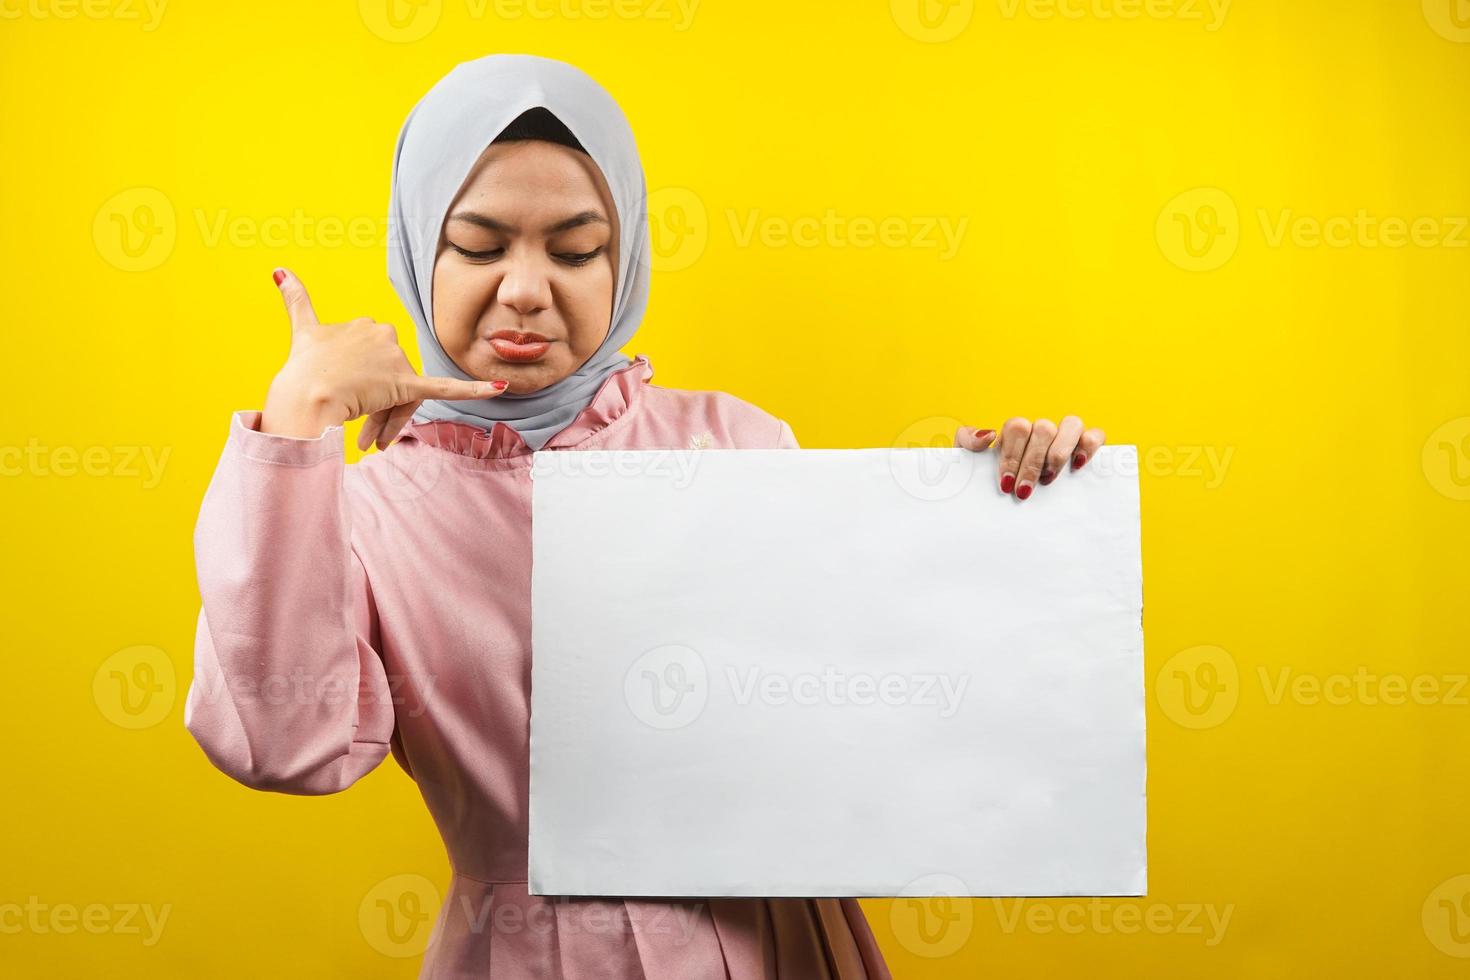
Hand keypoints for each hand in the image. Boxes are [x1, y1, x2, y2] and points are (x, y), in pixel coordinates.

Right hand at [261, 267, 507, 449]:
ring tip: (367, 442)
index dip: (362, 387)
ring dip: (385, 424)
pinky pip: (446, 388)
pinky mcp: (408, 384)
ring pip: (401, 399)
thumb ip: (296, 299)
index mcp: (367, 324)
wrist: (303, 396)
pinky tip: (501, 387)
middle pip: (391, 381)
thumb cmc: (302, 371)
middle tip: (359, 434)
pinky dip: (477, 389)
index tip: (345, 401)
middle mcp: (385, 335)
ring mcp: (396, 360)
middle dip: (376, 411)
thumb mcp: (302, 331)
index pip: (376, 361)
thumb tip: (279, 269)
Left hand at [954, 416, 1105, 500]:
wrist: (1002, 500)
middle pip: (1043, 428)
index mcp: (1016, 432)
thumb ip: (968, 441)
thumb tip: (988, 435)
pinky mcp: (1086, 446)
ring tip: (1048, 479)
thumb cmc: (993, 481)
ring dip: (1059, 453)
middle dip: (1032, 463)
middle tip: (1024, 490)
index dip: (1012, 455)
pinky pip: (1095, 434)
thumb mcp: (974, 463)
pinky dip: (1089, 445)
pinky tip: (1078, 464)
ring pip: (1071, 424)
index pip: (1017, 427)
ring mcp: (1065, 435)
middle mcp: (1041, 430)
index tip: (1005, 484)